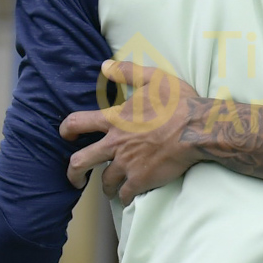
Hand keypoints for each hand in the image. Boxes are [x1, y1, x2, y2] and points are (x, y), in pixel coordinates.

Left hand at [60, 61, 208, 202]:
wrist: (196, 129)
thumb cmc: (177, 103)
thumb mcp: (153, 78)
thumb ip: (127, 71)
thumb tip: (105, 66)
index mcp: (114, 120)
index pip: (77, 123)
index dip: (66, 129)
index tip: (66, 135)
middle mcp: (116, 144)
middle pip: (80, 162)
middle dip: (73, 174)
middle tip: (74, 179)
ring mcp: (127, 164)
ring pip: (104, 182)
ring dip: (105, 187)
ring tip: (109, 189)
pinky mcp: (142, 179)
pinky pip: (125, 194)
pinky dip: (124, 197)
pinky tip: (128, 197)